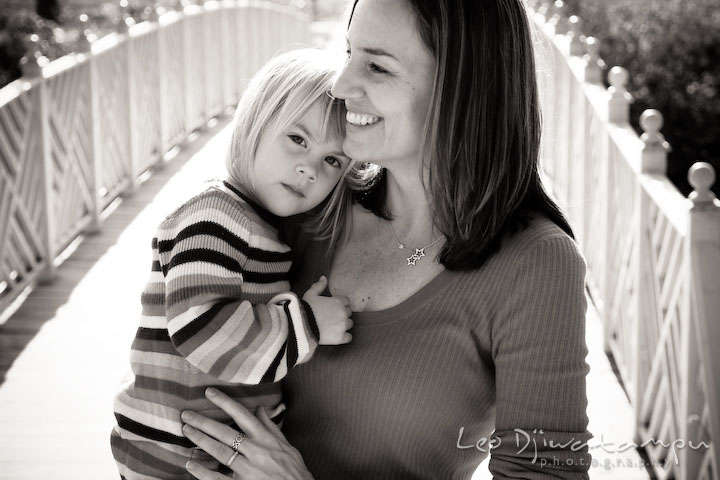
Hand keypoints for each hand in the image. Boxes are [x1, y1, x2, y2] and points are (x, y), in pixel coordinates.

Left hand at [182, 388, 312, 479]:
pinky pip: (217, 478)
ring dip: (200, 440)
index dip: (225, 402)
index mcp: (266, 439)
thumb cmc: (294, 471)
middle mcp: (255, 451)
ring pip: (219, 451)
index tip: (209, 393)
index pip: (242, 415)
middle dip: (204, 422)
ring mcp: (248, 469)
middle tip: (186, 414)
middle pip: (225, 432)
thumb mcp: (287, 446)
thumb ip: (271, 428)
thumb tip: (260, 408)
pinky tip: (190, 464)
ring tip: (186, 431)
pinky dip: (202, 471)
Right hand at [302, 276, 352, 344]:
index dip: (340, 304)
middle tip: (332, 317)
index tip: (333, 307)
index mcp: (338, 301)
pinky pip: (348, 337)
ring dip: (343, 324)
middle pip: (348, 312)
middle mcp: (343, 313)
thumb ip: (319, 286)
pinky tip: (337, 336)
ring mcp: (342, 326)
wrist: (301, 326)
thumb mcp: (310, 294)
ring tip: (333, 326)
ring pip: (349, 324)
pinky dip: (344, 337)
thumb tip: (324, 278)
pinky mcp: (340, 338)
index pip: (346, 301)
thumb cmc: (304, 309)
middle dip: (342, 314)